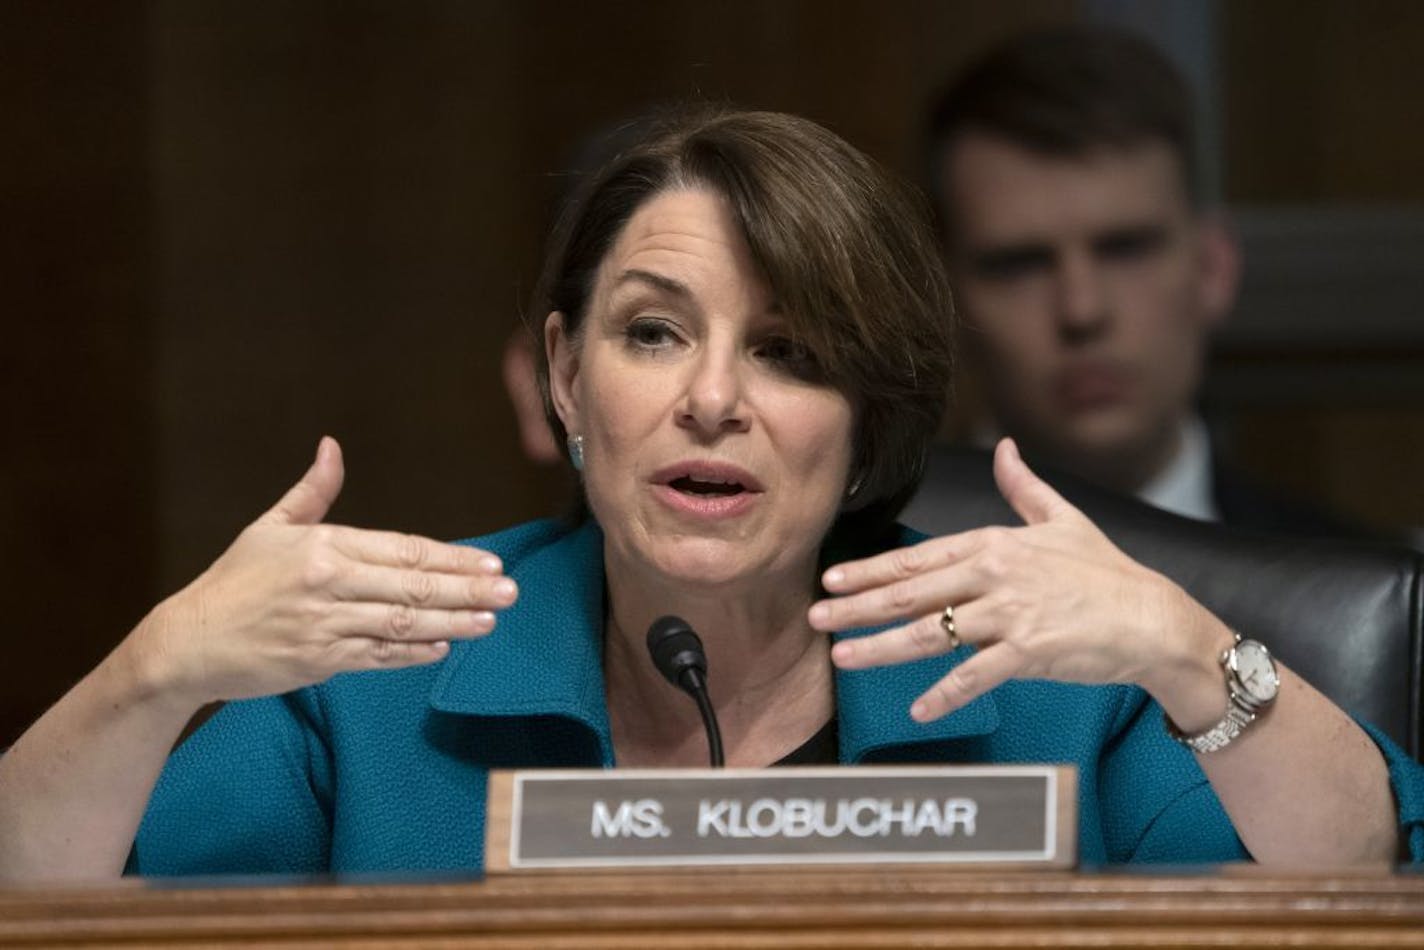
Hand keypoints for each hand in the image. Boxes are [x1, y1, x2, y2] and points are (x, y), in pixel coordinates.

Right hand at [134, 437, 514, 705]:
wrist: (189, 642)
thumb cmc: (234, 581)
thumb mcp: (270, 527)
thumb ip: (313, 491)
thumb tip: (332, 447)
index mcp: (325, 546)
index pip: (404, 550)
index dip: (451, 557)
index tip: (490, 561)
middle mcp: (330, 584)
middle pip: (413, 588)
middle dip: (467, 589)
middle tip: (509, 591)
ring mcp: (326, 626)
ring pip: (403, 624)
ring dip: (453, 622)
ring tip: (490, 619)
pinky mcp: (320, 662)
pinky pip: (378, 657)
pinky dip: (413, 654)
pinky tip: (445, 648)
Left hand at [809, 438, 1228, 723]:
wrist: (1153, 620)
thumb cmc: (1107, 573)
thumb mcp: (1064, 519)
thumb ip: (1024, 487)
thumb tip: (1005, 447)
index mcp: (995, 545)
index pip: (919, 559)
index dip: (870, 570)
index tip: (833, 580)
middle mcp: (995, 575)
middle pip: (911, 593)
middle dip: (857, 606)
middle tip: (815, 618)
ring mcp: (1011, 614)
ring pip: (931, 633)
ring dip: (881, 647)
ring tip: (843, 658)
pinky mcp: (1030, 652)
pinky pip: (977, 676)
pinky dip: (946, 695)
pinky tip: (918, 710)